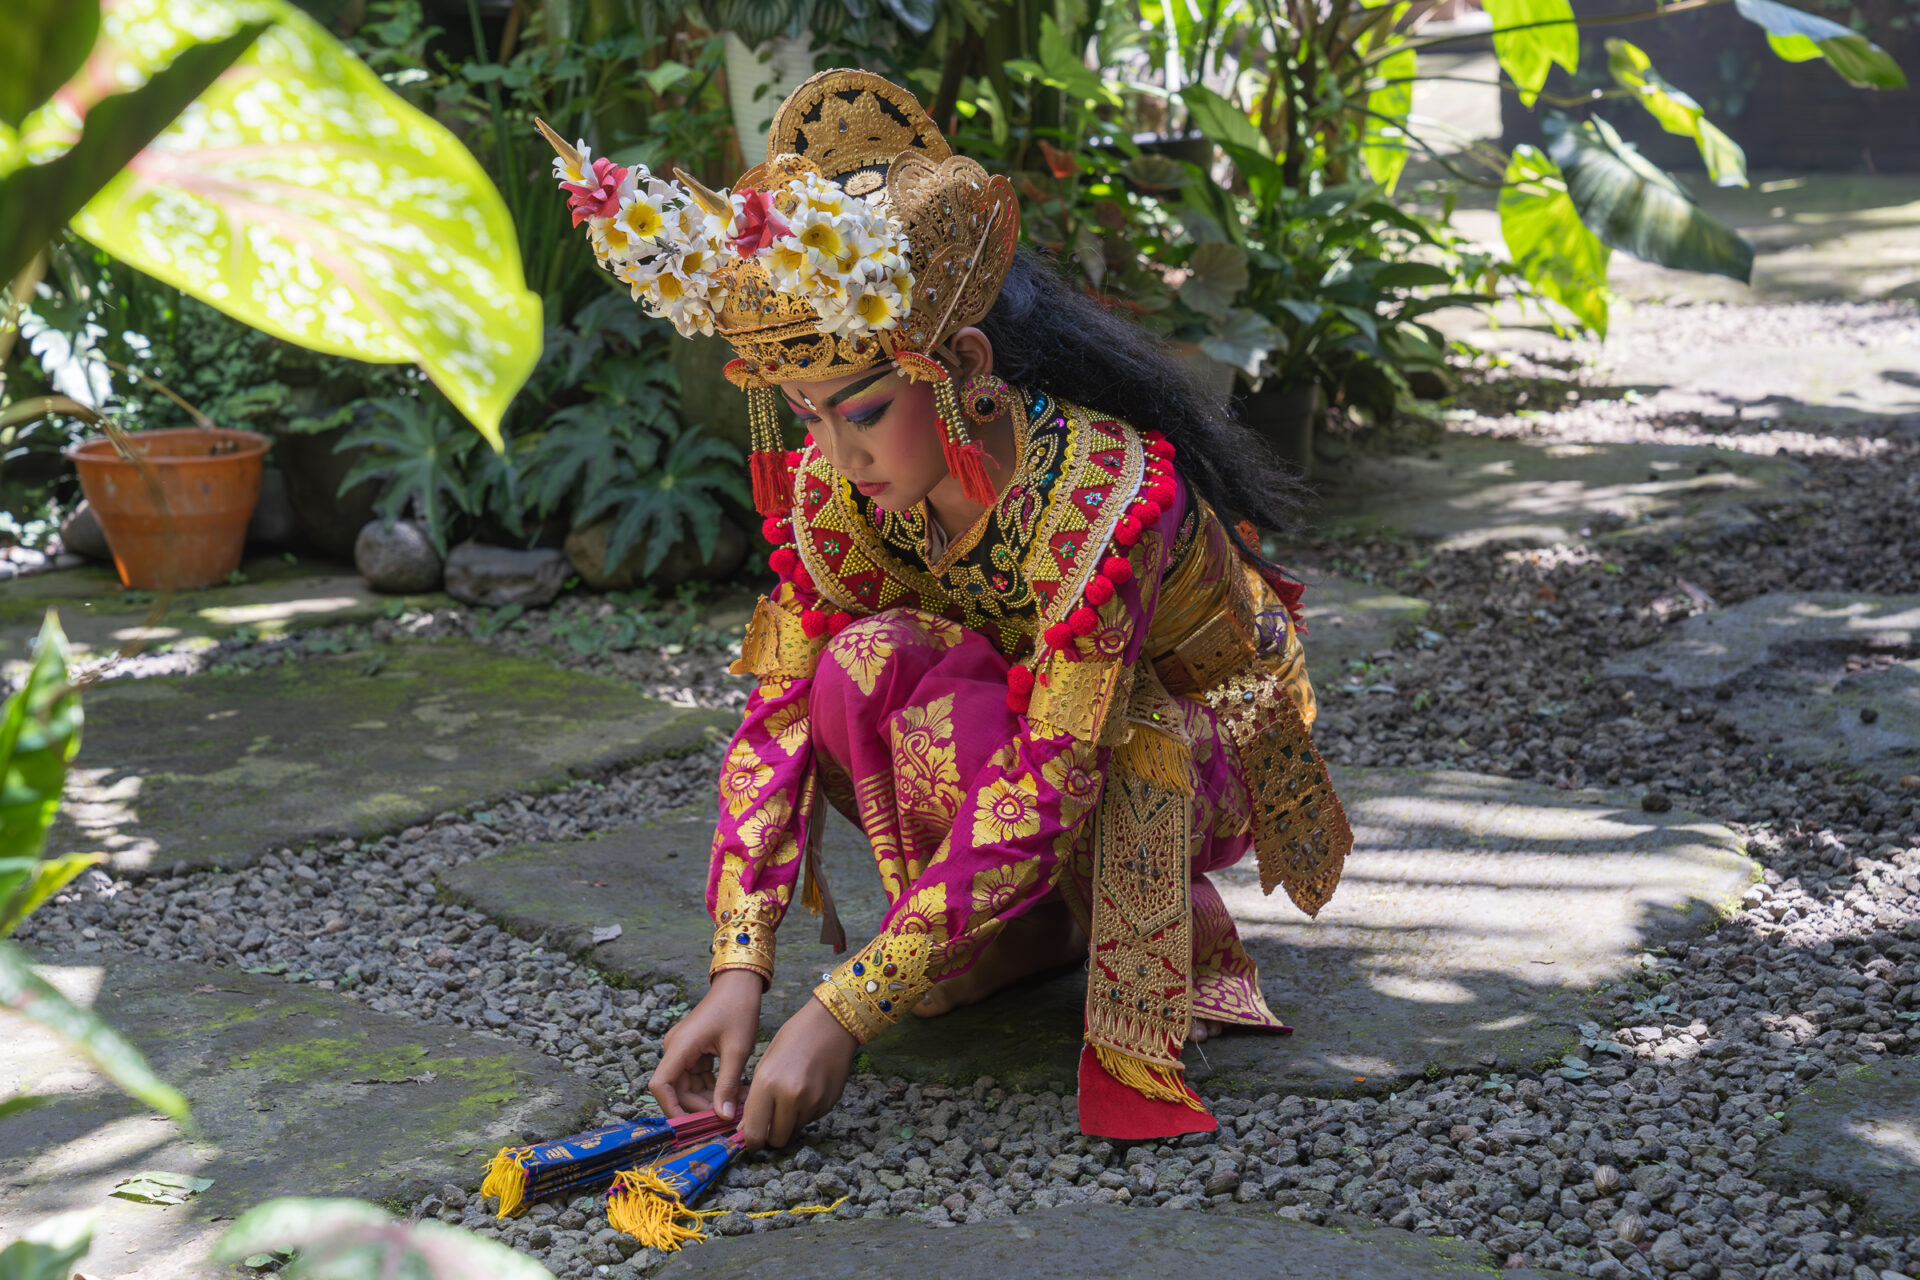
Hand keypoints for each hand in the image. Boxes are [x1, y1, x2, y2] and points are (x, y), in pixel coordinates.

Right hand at [649, 968, 761, 1120]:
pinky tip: (734, 1094)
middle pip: (677, 1090)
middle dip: (700, 1107)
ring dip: (710, 1099)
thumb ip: (727, 1085)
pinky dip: (713, 1088)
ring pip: (689, 1087)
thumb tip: (723, 1118)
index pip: (660, 1085)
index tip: (690, 1126)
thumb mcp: (736, 1050)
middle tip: (728, 1117)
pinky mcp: (693, 1051)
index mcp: (680, 1046)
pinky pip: (697, 1078)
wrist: (740, 984)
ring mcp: (683, 1050)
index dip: (671, 1108)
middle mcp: (675, 1049)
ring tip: (737, 1105)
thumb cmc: (738, 1010)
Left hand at [739, 997, 856, 1150]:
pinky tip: (807, 1090)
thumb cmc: (794, 1037)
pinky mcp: (828, 1103)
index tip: (752, 1139)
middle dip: (771, 1136)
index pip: (755, 1132)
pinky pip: (810, 1120)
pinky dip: (805, 1113)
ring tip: (790, 1099)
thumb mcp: (766, 1063)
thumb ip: (755, 1098)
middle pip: (777, 1140)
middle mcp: (790, 1097)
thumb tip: (746, 1128)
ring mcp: (812, 1102)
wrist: (832, 1024)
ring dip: (789, 1124)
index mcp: (768, 1083)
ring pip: (794, 1131)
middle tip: (770, 1123)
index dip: (752, 1141)